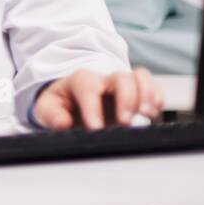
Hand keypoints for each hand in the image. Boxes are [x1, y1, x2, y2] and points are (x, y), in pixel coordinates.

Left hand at [32, 67, 163, 129]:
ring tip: (145, 115)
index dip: (93, 106)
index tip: (96, 127)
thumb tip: (63, 122)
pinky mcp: (137, 92)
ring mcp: (123, 84)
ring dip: (146, 95)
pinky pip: (153, 87)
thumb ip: (51, 114)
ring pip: (140, 77)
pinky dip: (157, 99)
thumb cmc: (61, 103)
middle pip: (121, 78)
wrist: (72, 101)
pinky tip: (152, 114)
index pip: (88, 86)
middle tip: (124, 123)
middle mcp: (104, 79)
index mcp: (80, 81)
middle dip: (126, 100)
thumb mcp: (46, 108)